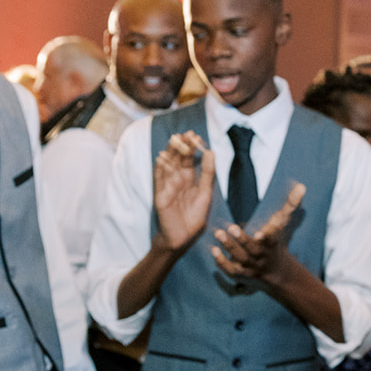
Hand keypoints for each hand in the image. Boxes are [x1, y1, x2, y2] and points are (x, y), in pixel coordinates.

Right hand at [153, 131, 215, 251]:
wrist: (182, 237)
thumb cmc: (193, 217)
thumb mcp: (205, 193)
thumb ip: (208, 174)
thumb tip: (211, 152)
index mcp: (189, 179)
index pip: (189, 159)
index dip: (192, 147)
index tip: (197, 136)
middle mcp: (177, 179)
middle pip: (178, 158)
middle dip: (182, 145)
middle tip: (188, 133)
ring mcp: (167, 186)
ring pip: (168, 164)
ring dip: (171, 152)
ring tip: (176, 139)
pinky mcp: (160, 194)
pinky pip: (159, 179)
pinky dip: (160, 168)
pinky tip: (162, 157)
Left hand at [212, 182, 306, 285]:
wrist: (277, 272)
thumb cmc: (276, 241)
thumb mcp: (284, 223)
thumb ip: (290, 205)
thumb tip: (301, 186)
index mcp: (273, 243)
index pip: (272, 240)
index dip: (266, 237)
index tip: (260, 233)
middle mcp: (262, 255)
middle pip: (253, 250)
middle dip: (243, 240)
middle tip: (232, 228)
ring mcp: (251, 266)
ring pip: (241, 258)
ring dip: (230, 247)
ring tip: (219, 233)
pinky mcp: (241, 274)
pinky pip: (231, 270)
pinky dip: (222, 262)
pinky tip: (214, 250)